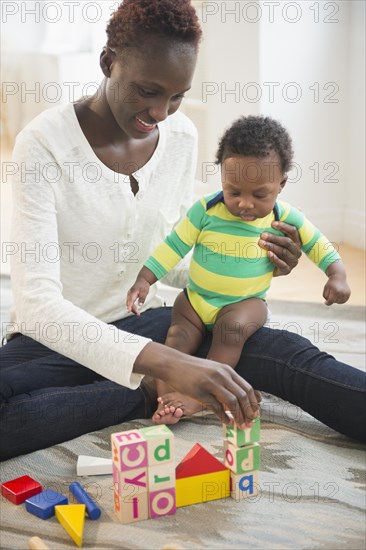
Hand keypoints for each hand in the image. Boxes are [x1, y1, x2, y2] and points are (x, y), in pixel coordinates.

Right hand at [126, 278, 150, 315]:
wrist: (142, 280)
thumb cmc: (144, 286)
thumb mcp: (145, 291)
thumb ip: (142, 298)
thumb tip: (140, 305)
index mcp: (132, 292)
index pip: (130, 301)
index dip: (129, 306)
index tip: (128, 311)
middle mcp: (129, 294)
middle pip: (129, 303)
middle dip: (133, 309)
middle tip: (138, 314)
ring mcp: (129, 295)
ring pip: (129, 304)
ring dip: (133, 309)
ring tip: (138, 314)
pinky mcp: (130, 297)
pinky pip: (130, 303)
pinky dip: (133, 307)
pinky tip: (136, 311)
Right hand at [134, 342, 260, 428]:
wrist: (173, 364)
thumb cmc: (193, 369)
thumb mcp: (213, 370)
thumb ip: (225, 381)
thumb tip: (237, 399)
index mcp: (227, 370)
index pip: (247, 388)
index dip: (253, 403)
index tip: (255, 413)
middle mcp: (221, 375)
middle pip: (242, 396)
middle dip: (248, 412)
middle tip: (249, 423)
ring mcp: (211, 383)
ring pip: (232, 402)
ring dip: (238, 416)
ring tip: (240, 425)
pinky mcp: (200, 392)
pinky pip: (216, 407)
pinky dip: (224, 417)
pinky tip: (226, 422)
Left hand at [259, 221, 301, 276]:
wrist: (273, 267)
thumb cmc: (278, 247)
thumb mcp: (283, 235)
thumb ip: (289, 222)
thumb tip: (299, 208)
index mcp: (297, 240)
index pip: (293, 231)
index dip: (283, 226)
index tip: (272, 223)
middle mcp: (296, 250)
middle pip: (287, 242)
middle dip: (274, 237)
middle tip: (262, 234)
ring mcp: (292, 261)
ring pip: (283, 252)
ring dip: (271, 246)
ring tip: (261, 243)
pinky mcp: (287, 270)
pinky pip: (282, 264)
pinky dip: (275, 259)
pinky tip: (268, 254)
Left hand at [323, 275, 350, 305]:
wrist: (338, 277)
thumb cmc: (331, 283)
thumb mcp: (326, 289)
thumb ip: (325, 296)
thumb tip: (328, 303)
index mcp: (336, 291)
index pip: (331, 300)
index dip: (327, 302)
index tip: (325, 302)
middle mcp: (342, 292)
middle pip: (335, 301)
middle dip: (332, 299)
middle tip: (331, 293)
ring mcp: (346, 293)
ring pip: (339, 302)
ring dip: (336, 300)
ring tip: (335, 294)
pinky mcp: (348, 293)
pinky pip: (344, 301)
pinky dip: (340, 300)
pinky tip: (338, 295)